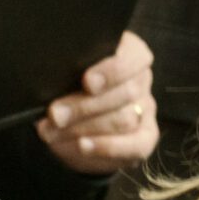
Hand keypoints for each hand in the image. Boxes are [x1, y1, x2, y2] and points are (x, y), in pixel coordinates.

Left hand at [38, 31, 158, 175]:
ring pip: (125, 120)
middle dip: (85, 106)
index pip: (134, 57)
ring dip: (85, 128)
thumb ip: (68, 72)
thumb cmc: (67, 82)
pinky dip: (107, 147)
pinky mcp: (145, 137)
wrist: (70, 114)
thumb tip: (56, 90)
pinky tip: (83, 146)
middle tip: (55, 115)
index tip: (87, 82)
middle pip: (126, 93)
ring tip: (52, 132)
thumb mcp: (66, 71)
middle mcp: (141, 79)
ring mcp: (145, 109)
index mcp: (129, 52)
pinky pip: (136, 145)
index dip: (112, 71)